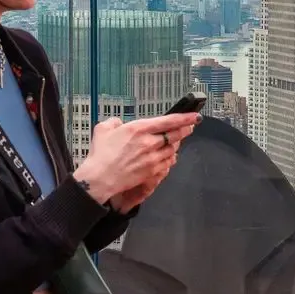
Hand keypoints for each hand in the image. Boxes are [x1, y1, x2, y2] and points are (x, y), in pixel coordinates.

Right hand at [74, 112, 199, 204]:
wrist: (100, 178)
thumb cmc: (101, 155)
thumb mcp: (103, 129)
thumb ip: (114, 122)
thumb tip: (118, 122)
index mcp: (139, 129)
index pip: (169, 121)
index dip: (185, 118)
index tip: (194, 116)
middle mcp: (149, 142)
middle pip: (175, 135)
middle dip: (186, 129)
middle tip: (190, 126)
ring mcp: (152, 157)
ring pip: (173, 148)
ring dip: (177, 143)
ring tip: (177, 140)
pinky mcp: (152, 170)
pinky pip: (168, 162)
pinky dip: (171, 157)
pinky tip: (170, 156)